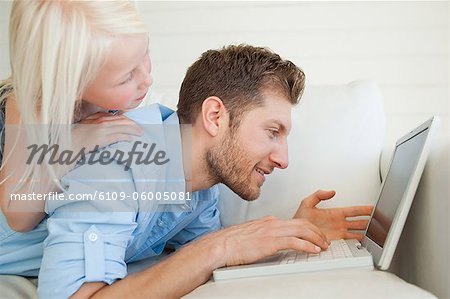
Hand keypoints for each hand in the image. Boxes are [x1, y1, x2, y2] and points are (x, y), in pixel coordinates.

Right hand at [53, 112, 143, 176]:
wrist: (66, 144)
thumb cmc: (74, 137)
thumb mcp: (86, 125)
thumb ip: (96, 122)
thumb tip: (108, 124)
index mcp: (96, 117)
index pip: (116, 116)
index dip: (127, 119)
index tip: (133, 123)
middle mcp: (100, 121)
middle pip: (122, 120)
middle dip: (133, 124)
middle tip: (140, 129)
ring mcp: (101, 129)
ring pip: (122, 127)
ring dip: (133, 130)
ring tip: (139, 133)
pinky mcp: (101, 138)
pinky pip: (117, 136)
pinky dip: (126, 136)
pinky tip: (130, 139)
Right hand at [196, 216, 328, 267]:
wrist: (221, 245)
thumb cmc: (231, 242)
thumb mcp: (250, 233)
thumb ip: (262, 231)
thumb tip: (269, 234)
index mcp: (268, 221)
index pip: (294, 221)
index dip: (308, 228)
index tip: (315, 235)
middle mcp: (272, 223)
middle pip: (302, 223)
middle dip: (317, 231)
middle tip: (325, 240)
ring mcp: (272, 232)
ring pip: (302, 230)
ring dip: (316, 238)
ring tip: (323, 246)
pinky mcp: (270, 242)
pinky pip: (294, 242)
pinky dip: (307, 246)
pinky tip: (313, 251)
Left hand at [293, 190, 372, 240]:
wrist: (294, 232)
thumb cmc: (299, 218)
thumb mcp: (307, 203)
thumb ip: (318, 195)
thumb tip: (331, 191)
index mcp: (335, 213)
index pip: (353, 211)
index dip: (363, 209)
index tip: (373, 208)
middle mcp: (339, 223)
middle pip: (359, 221)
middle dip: (370, 220)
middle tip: (380, 220)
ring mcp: (338, 232)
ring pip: (357, 231)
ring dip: (367, 231)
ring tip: (377, 231)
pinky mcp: (335, 241)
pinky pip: (350, 241)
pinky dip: (358, 241)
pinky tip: (365, 242)